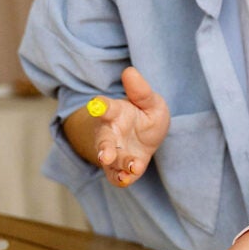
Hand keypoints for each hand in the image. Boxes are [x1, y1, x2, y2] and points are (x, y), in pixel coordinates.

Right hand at [87, 66, 169, 186]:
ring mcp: (113, 151)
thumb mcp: (151, 102)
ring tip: (130, 167)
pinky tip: (129, 177)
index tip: (97, 105)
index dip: (101, 106)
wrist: (148, 137)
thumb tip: (129, 71)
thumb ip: (141, 90)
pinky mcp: (119, 167)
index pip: (106, 107)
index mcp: (116, 112)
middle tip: (105, 155)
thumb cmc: (146, 115)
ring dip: (118, 165)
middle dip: (104, 148)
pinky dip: (121, 178)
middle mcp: (110, 133)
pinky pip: (116, 175)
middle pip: (103, 140)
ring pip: (110, 160)